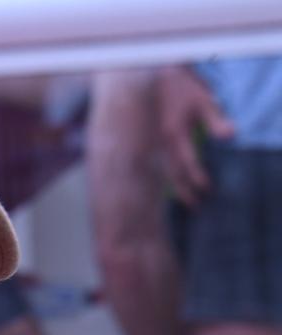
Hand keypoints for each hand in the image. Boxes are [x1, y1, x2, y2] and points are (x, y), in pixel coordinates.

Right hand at [156, 65, 234, 205]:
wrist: (157, 73)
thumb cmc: (184, 86)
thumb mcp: (204, 99)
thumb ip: (216, 120)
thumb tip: (231, 137)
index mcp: (174, 134)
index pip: (187, 163)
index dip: (197, 178)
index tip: (207, 191)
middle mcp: (163, 141)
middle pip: (172, 173)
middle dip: (183, 190)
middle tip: (195, 206)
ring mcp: (157, 140)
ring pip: (165, 168)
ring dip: (175, 185)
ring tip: (184, 197)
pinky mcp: (157, 136)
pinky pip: (162, 161)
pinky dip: (169, 173)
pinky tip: (174, 178)